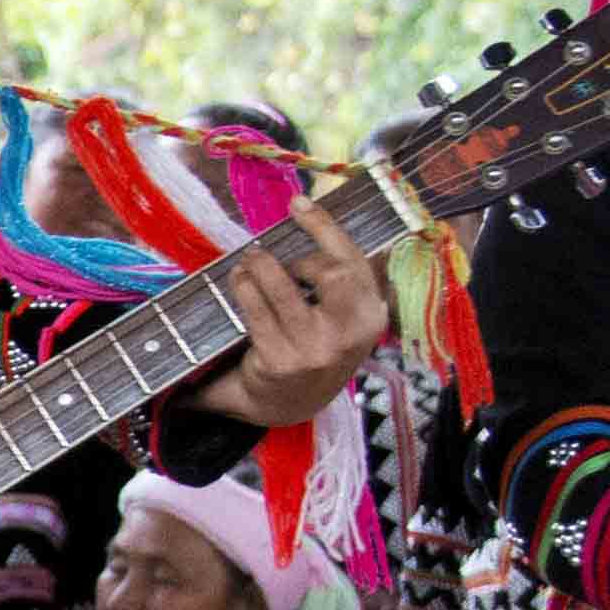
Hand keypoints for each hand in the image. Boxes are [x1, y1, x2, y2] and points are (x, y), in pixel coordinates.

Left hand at [191, 208, 392, 433]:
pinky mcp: (282, 363)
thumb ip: (340, 277)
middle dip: (299, 256)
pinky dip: (244, 289)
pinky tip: (237, 281)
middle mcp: (352, 335)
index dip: (326, 227)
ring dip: (261, 267)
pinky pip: (258, 312)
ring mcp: (317, 351)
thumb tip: (314, 215)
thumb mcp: (340, 318)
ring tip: (246, 262)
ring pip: (288, 288)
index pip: (356, 262)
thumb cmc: (311, 348)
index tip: (299, 202)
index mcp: (372, 317)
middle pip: (333, 272)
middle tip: (269, 253)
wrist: (284, 407)